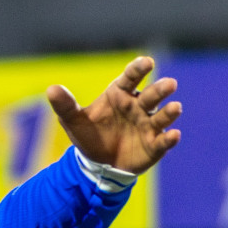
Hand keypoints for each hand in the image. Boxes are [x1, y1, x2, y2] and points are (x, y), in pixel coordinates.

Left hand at [47, 56, 181, 174]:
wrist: (96, 164)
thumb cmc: (88, 135)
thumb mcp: (73, 121)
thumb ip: (65, 105)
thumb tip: (51, 89)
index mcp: (120, 94)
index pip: (131, 77)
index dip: (139, 69)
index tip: (147, 62)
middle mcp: (138, 106)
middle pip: (152, 95)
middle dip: (160, 89)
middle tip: (170, 84)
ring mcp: (148, 125)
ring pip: (162, 116)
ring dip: (169, 112)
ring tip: (176, 108)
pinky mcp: (154, 145)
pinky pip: (163, 141)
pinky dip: (169, 138)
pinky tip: (173, 135)